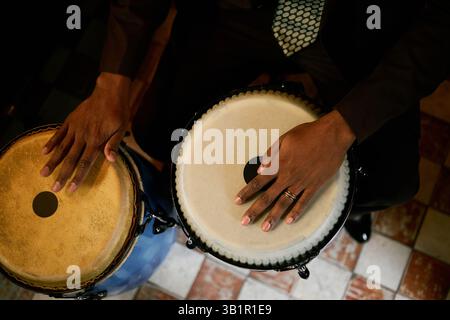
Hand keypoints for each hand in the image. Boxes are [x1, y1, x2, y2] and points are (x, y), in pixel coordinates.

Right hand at [40, 72, 130, 191]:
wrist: (109, 92)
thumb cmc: (118, 112)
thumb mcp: (122, 129)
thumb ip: (114, 145)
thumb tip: (110, 160)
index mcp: (96, 141)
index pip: (85, 163)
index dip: (78, 176)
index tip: (70, 189)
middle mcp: (83, 136)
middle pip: (70, 159)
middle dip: (62, 175)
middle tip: (54, 189)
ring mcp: (75, 128)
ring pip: (61, 148)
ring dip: (52, 162)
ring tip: (43, 173)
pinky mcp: (70, 120)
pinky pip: (59, 133)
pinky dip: (51, 143)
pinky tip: (43, 152)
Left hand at [235, 110, 355, 231]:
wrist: (332, 135)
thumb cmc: (308, 134)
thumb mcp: (285, 139)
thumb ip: (272, 153)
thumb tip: (260, 167)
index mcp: (280, 164)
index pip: (258, 181)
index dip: (247, 192)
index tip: (238, 201)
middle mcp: (289, 176)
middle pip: (268, 197)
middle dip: (255, 210)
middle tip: (245, 221)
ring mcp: (302, 182)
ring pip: (284, 203)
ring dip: (274, 216)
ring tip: (265, 228)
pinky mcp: (315, 185)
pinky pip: (304, 201)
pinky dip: (296, 212)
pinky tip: (289, 221)